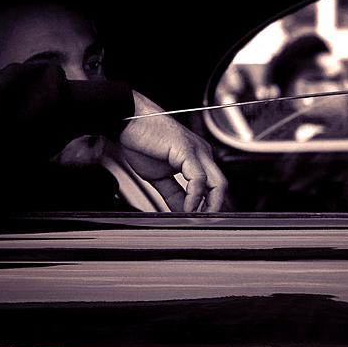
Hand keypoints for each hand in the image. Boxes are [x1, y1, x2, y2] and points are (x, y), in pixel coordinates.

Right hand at [118, 92, 227, 211]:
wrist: (127, 121)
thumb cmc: (141, 141)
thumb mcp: (158, 176)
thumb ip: (173, 194)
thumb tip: (182, 212)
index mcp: (197, 157)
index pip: (211, 187)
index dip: (207, 206)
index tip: (198, 222)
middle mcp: (201, 153)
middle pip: (220, 186)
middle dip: (214, 209)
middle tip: (203, 225)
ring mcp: (197, 151)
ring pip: (216, 183)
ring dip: (208, 207)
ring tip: (195, 219)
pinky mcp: (187, 150)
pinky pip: (198, 179)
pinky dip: (195, 197)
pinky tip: (188, 207)